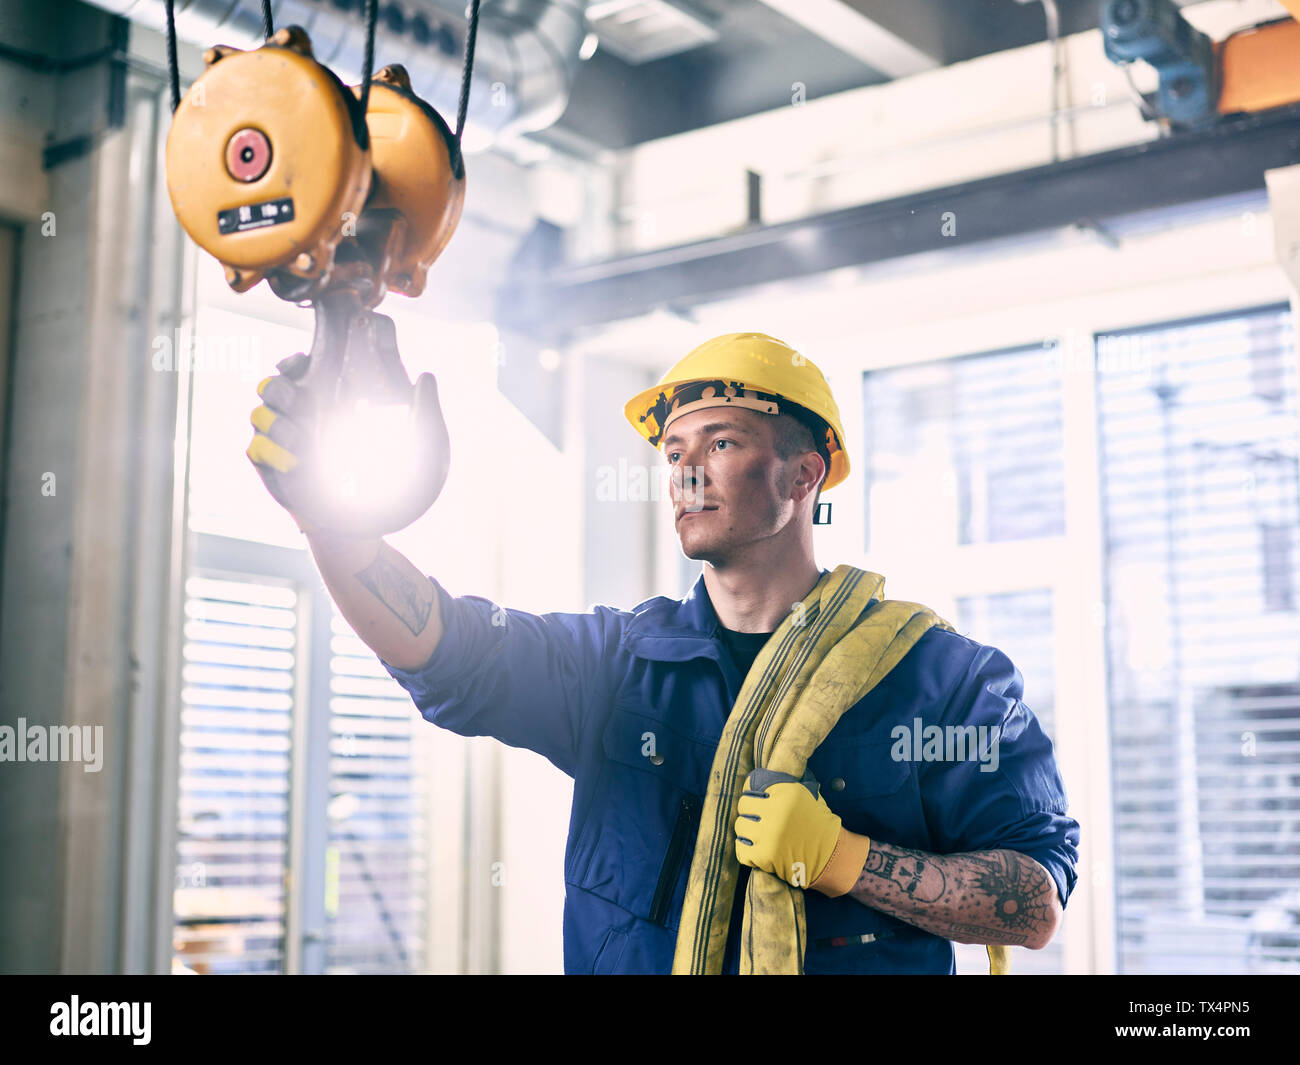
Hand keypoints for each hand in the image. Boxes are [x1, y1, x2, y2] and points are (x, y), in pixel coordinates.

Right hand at [246, 353, 449, 536]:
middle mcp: (301, 416)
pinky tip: (295, 463)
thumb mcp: (420, 446)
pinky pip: (255, 448)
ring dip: (276, 421)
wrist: (370, 523)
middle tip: (301, 401)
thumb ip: (424, 411)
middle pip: (271, 386)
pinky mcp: (273, 467)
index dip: (294, 362)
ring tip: (302, 439)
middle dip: (279, 388)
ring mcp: (283, 441)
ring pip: (259, 414)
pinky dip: (270, 451)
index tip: (302, 365)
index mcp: (330, 401)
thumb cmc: (396, 481)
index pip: (298, 368)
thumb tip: (425, 377)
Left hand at [735, 769, 871, 896]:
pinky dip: (747, 851)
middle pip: (743, 806)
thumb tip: (756, 781)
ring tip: (759, 835)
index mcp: (785, 793)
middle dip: (749, 813)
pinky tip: (757, 850)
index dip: (752, 796)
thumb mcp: (806, 795)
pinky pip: (742, 850)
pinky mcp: (764, 855)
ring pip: (740, 827)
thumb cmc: (818, 824)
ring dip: (747, 832)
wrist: (832, 855)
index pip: (750, 788)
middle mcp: (775, 811)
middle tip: (758, 820)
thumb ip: (783, 786)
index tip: (756, 802)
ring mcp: (768, 834)